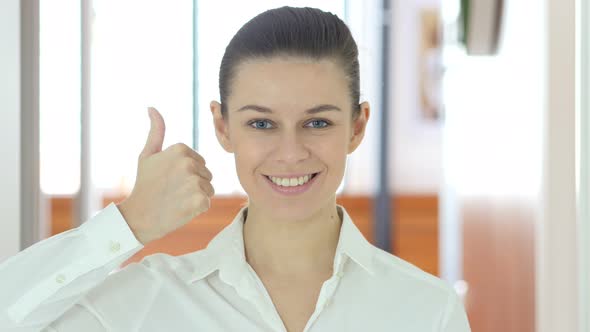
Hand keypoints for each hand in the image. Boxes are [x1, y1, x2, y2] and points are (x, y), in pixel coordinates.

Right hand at [117, 107, 213, 244]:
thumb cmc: (144, 185)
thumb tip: (152, 108)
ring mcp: (195, 181)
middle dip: (193, 184)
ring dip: (196, 196)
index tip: (169, 179)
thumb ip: (156, 131)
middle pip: (206, 174)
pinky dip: (196, 208)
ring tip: (176, 200)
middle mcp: (189, 163)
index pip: (199, 161)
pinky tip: (181, 208)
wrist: (138, 217)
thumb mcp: (147, 155)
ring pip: (209, 188)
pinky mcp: (200, 200)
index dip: (186, 173)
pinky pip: (207, 202)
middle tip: (172, 191)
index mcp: (180, 149)